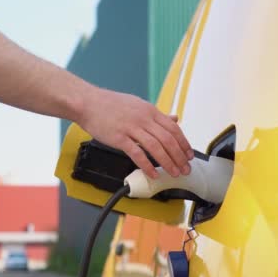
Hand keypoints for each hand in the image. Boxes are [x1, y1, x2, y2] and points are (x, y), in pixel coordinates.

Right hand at [78, 87, 193, 178]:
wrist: (88, 103)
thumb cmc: (111, 105)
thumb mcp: (138, 105)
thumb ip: (157, 115)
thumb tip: (174, 119)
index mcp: (150, 111)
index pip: (174, 129)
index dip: (184, 144)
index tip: (189, 155)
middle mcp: (143, 119)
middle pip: (168, 140)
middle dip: (179, 157)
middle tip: (185, 169)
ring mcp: (131, 128)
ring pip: (156, 147)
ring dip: (167, 162)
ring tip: (173, 173)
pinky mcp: (119, 137)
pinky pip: (137, 153)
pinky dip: (147, 165)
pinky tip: (153, 173)